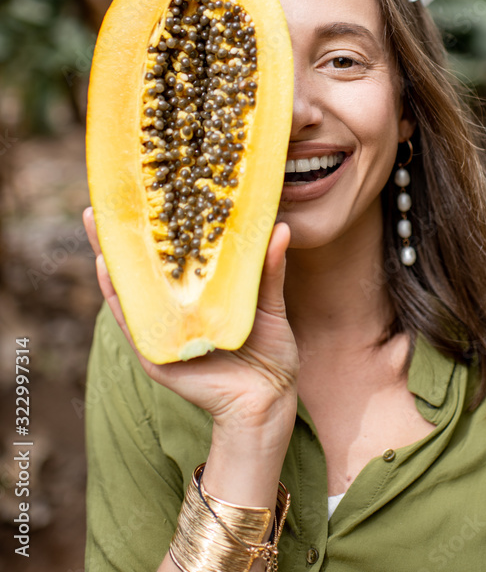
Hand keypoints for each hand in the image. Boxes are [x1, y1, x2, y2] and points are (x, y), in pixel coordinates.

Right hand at [83, 207, 298, 435]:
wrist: (268, 403)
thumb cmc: (270, 355)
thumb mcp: (269, 304)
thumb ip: (269, 269)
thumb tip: (278, 226)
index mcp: (203, 295)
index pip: (177, 255)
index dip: (162, 225)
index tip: (152, 190)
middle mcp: (178, 310)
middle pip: (147, 266)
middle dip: (127, 234)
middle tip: (111, 198)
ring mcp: (164, 330)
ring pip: (131, 288)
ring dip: (112, 255)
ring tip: (99, 221)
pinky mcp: (156, 353)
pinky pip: (132, 320)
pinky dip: (117, 294)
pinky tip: (107, 266)